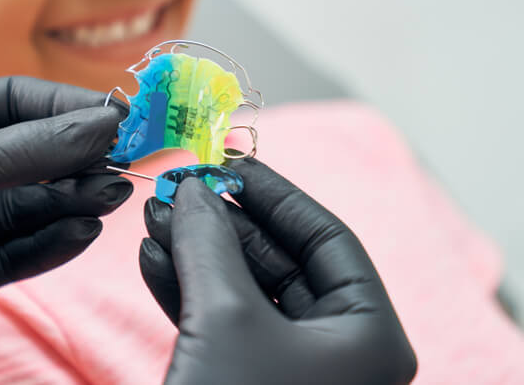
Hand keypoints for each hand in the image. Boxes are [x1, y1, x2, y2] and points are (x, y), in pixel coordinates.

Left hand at [0, 77, 130, 383]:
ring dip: (73, 199)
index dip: (66, 106)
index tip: (117, 115)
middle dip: (75, 158)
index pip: (14, 101)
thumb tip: (102, 122)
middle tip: (123, 162)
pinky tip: (84, 232)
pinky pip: (24, 246)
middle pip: (31, 153)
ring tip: (111, 196)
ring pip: (34, 201)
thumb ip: (29, 150)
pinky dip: (55, 240)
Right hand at [140, 158, 416, 384]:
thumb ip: (211, 242)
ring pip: (248, 292)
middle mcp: (341, 354)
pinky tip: (154, 258)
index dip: (276, 194)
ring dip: (199, 253)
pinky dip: (190, 290)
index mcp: (369, 337)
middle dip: (224, 223)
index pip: (328, 239)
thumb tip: (195, 190)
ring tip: (155, 216)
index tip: (229, 161)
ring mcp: (295, 375)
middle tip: (179, 188)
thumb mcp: (226, 319)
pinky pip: (225, 325)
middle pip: (283, 261)